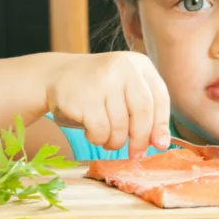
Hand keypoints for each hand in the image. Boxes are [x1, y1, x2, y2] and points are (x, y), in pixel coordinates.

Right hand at [45, 52, 170, 157]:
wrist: (56, 75)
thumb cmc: (98, 89)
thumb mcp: (125, 88)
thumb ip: (144, 109)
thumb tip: (161, 142)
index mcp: (139, 64)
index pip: (160, 98)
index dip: (161, 125)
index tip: (160, 145)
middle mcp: (123, 67)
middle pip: (143, 112)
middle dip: (141, 138)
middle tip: (136, 154)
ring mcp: (103, 81)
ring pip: (120, 125)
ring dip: (115, 141)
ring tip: (107, 140)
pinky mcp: (85, 97)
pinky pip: (100, 131)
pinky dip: (98, 139)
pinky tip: (91, 132)